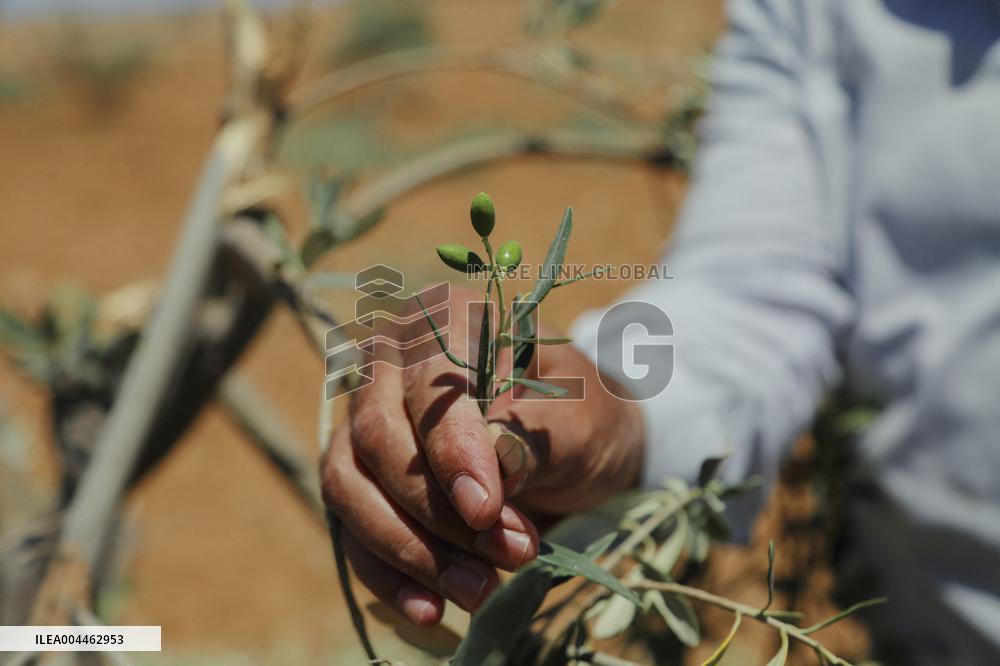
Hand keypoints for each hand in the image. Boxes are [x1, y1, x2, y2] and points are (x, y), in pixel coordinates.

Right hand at [320, 286, 643, 625]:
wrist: (577, 450)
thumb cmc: (580, 418)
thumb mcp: (580, 420)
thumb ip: (534, 435)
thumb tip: (490, 471)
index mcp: (446, 321)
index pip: (429, 382)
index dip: (450, 448)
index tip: (487, 509)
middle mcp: (391, 364)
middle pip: (378, 437)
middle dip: (438, 511)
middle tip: (508, 554)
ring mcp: (365, 423)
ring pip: (350, 487)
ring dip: (410, 550)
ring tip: (478, 591)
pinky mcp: (362, 481)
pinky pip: (351, 530)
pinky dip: (388, 575)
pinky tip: (430, 611)